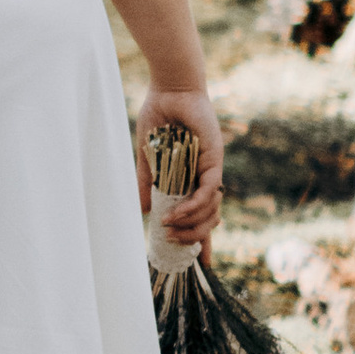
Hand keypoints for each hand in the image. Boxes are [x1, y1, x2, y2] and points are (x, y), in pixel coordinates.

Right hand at [136, 83, 223, 244]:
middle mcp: (206, 177)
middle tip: (173, 243)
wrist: (169, 89)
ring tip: (169, 228)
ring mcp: (212, 168)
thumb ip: (145, 183)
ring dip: (191, 223)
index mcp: (192, 178)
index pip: (203, 214)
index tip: (200, 263)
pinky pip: (207, 191)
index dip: (202, 239)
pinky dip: (193, 206)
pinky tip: (175, 214)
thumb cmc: (158, 116)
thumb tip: (140, 211)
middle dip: (194, 237)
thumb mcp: (147, 158)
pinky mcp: (214, 159)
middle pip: (210, 218)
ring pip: (211, 209)